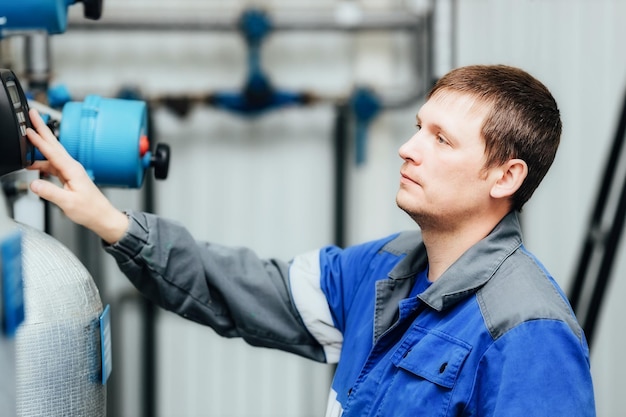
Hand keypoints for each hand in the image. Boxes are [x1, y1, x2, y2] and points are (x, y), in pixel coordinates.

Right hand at [26, 108, 128, 243]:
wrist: (102, 217)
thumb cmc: (91, 210)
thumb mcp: (68, 203)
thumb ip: (50, 192)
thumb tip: (34, 184)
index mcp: (72, 170)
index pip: (52, 151)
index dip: (39, 139)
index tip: (28, 128)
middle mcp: (72, 167)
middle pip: (54, 144)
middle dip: (42, 128)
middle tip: (32, 114)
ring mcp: (71, 172)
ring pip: (52, 154)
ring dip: (40, 145)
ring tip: (28, 135)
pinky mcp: (69, 177)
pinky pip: (53, 165)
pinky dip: (42, 161)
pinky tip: (34, 163)